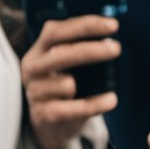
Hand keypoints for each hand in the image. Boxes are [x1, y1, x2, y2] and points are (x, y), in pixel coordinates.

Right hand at [21, 15, 119, 148]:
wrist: (49, 124)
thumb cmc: (64, 84)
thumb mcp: (67, 64)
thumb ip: (81, 48)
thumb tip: (110, 38)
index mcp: (39, 50)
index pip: (56, 31)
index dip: (84, 26)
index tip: (112, 25)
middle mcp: (33, 68)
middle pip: (60, 54)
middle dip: (90, 50)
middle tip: (116, 48)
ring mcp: (35, 92)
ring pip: (67, 84)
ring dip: (89, 86)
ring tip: (100, 88)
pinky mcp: (43, 115)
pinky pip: (74, 108)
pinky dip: (95, 104)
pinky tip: (110, 100)